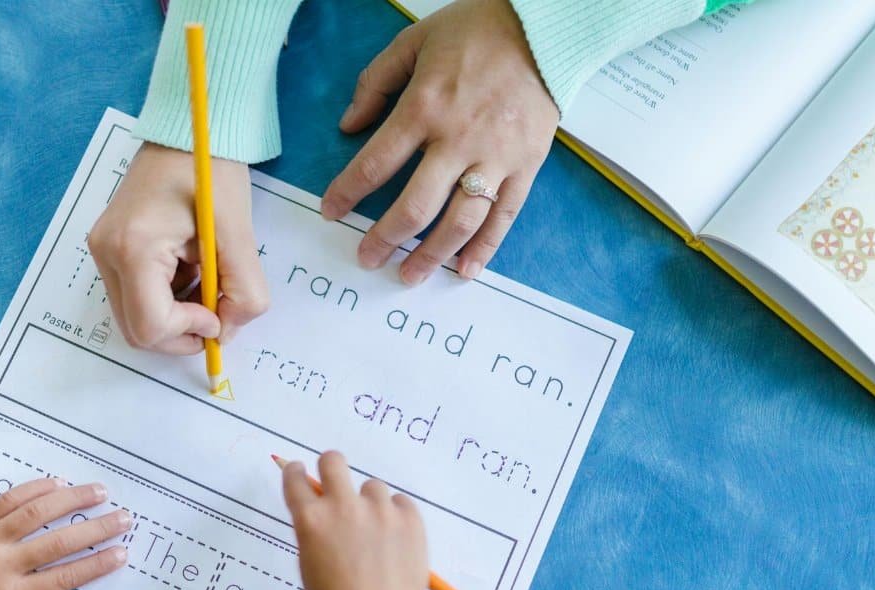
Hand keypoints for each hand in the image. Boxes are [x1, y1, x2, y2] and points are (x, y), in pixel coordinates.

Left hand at [0, 478, 130, 589]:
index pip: (62, 578)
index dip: (95, 565)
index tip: (121, 554)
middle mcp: (1, 562)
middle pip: (58, 541)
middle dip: (96, 528)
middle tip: (124, 518)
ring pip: (37, 512)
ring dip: (72, 498)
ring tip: (100, 491)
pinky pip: (9, 499)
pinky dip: (35, 488)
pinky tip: (57, 482)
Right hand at [88, 142, 268, 352]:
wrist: (186, 130)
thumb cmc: (211, 170)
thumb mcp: (238, 234)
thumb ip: (243, 291)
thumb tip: (229, 332)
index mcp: (134, 247)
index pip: (151, 326)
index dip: (190, 331)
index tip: (219, 312)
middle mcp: (107, 253)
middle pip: (137, 331)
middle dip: (181, 332)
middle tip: (217, 311)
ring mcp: (104, 250)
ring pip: (136, 317)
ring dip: (176, 315)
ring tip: (204, 277)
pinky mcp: (111, 248)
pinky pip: (136, 294)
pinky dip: (166, 298)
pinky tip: (189, 268)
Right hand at [282, 452, 447, 589]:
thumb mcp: (310, 566)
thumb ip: (314, 532)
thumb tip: (320, 513)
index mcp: (311, 521)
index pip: (295, 479)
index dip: (296, 472)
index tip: (299, 470)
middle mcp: (343, 507)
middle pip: (332, 461)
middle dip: (330, 466)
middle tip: (335, 480)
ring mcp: (378, 510)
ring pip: (372, 487)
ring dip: (370, 504)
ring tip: (375, 536)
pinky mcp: (409, 518)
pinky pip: (400, 503)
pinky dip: (396, 516)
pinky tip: (394, 542)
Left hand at [322, 0, 558, 284]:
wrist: (543, 30)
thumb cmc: (475, 32)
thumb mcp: (413, 41)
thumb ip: (374, 82)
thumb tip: (347, 125)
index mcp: (424, 107)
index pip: (376, 162)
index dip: (348, 192)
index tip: (330, 211)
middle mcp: (458, 139)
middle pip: (415, 206)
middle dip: (385, 238)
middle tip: (367, 258)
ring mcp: (495, 158)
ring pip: (459, 221)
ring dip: (430, 255)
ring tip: (408, 275)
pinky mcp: (526, 167)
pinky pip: (503, 217)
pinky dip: (484, 249)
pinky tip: (463, 271)